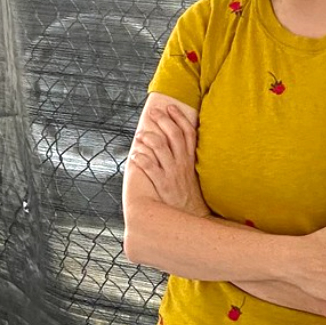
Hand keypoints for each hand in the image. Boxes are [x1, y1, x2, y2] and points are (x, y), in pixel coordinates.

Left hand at [130, 103, 209, 217]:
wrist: (190, 217)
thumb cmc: (187, 194)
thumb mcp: (191, 173)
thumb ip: (185, 157)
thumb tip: (174, 141)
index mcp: (190, 160)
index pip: (188, 133)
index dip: (179, 118)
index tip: (170, 107)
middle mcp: (182, 164)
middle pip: (174, 136)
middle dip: (163, 121)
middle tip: (153, 112)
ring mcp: (173, 174)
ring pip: (161, 148)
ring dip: (149, 138)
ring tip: (140, 134)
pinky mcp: (162, 185)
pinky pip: (150, 168)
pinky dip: (141, 159)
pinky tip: (134, 155)